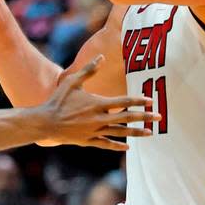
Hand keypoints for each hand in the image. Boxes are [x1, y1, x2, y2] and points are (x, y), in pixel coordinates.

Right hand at [39, 55, 159, 149]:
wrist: (45, 122)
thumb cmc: (58, 100)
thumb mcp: (72, 82)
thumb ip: (88, 70)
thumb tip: (101, 56)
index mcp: (97, 103)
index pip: (123, 101)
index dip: (138, 100)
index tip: (151, 100)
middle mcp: (99, 119)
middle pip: (127, 118)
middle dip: (144, 117)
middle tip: (159, 117)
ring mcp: (94, 131)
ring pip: (120, 133)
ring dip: (136, 133)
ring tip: (150, 133)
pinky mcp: (89, 141)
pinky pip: (106, 144)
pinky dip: (117, 146)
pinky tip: (128, 147)